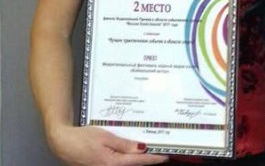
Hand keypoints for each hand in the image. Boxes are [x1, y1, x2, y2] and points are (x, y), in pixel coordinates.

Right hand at [47, 125, 168, 165]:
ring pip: (127, 165)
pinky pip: (119, 164)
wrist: (63, 143)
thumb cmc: (81, 139)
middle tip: (162, 152)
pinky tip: (133, 152)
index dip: (153, 158)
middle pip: (133, 165)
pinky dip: (128, 159)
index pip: (138, 161)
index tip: (166, 156)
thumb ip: (124, 144)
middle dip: (147, 159)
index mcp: (111, 163)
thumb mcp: (105, 137)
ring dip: (138, 159)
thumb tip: (141, 148)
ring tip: (151, 151)